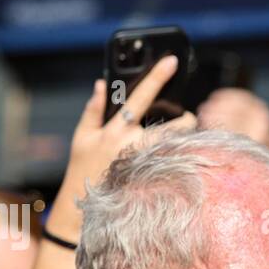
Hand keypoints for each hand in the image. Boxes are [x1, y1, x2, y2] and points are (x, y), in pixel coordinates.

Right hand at [48, 56, 197, 240]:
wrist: (84, 207)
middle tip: (185, 117)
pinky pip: (175, 164)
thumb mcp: (82, 137)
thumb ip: (93, 110)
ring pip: (179, 146)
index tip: (172, 60)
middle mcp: (135, 146)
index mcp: (116, 129)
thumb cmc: (83, 168)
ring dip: (185, 138)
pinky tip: (178, 159)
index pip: (140, 96)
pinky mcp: (154, 181)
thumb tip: (100, 84)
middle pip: (175, 125)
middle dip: (186, 119)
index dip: (156, 76)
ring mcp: (147, 165)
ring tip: (182, 138)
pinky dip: (179, 157)